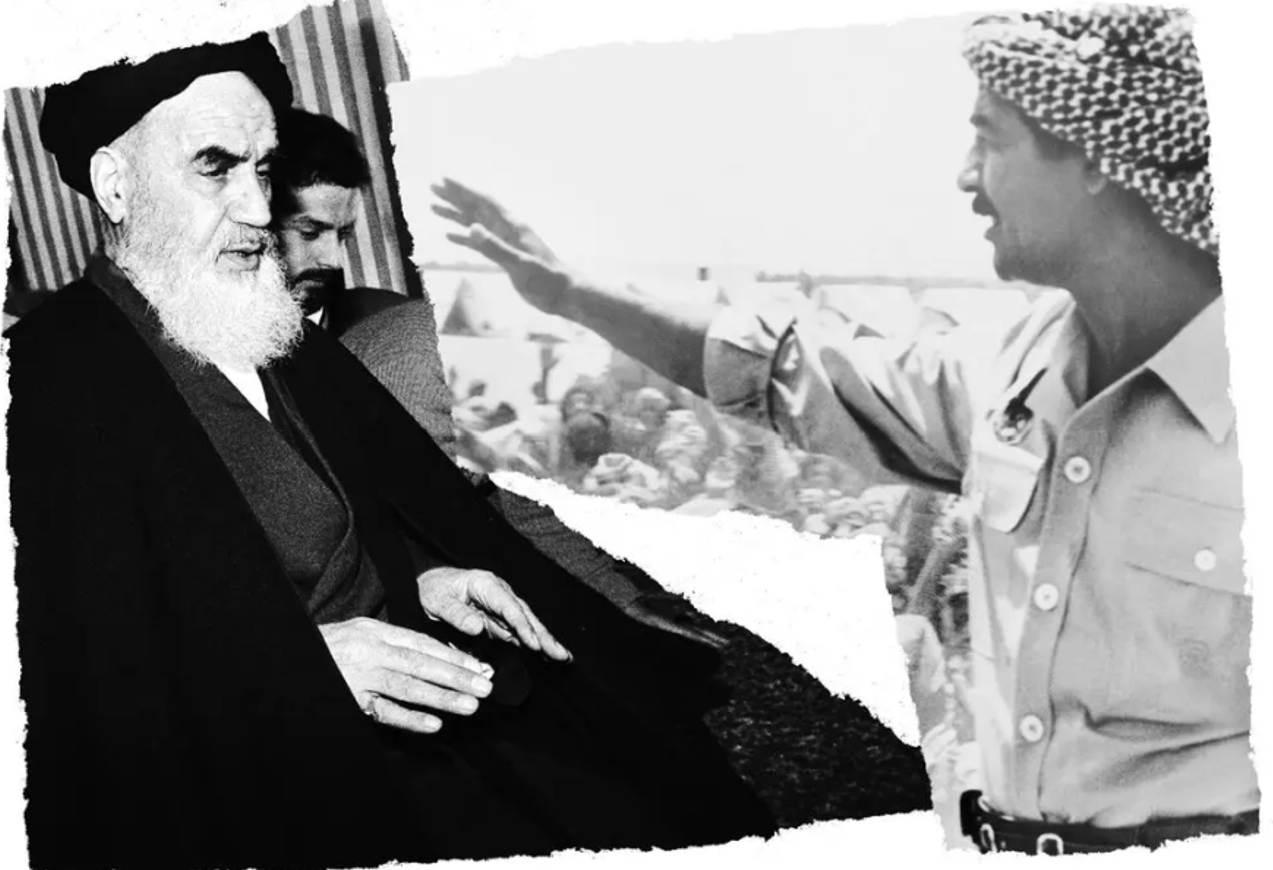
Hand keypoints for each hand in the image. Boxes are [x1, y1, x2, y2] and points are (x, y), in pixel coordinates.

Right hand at [318, 617, 494, 733]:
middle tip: (485, 687)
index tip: (480, 667)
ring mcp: (360, 677)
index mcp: (376, 631)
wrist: (287, 655)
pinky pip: (384, 711)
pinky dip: (410, 718)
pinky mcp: (349, 700)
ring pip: (408, 687)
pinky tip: (434, 725)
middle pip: (422, 664)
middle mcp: (371, 651)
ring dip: (442, 697)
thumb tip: (437, 656)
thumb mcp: (361, 633)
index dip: (453, 656)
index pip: (422, 644)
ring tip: (470, 705)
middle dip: (457, 676)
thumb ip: (393, 642)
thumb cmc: (329, 647)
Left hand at [417, 566, 571, 660]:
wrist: (430, 583)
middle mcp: (501, 595)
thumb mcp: (438, 600)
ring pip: (528, 626)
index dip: (523, 626)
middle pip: (526, 616)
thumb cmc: (433, 589)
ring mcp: (502, 608)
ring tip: (564, 658)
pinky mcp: (500, 620)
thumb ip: (456, 613)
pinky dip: (534, 644)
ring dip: (545, 642)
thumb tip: (478, 627)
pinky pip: (519, 633)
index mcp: (487, 586)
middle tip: (562, 655)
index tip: (534, 644)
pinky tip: (547, 656)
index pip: (510, 607)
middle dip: (545, 636)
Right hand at [431, 178, 572, 316]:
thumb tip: (472, 228)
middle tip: (432, 187)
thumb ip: (495, 247)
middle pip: (476, 208)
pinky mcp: (504, 257)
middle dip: (454, 197)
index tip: (444, 180)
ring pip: (475, 224)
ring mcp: (504, 243)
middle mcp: (506, 230)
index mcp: (511, 226)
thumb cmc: (546, 279)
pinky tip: (450, 236)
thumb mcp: (519, 264)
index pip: (484, 202)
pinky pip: (479, 243)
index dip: (464, 190)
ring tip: (434, 207)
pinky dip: (464, 238)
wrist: (563, 293)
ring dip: (455, 215)